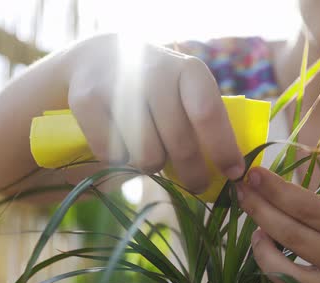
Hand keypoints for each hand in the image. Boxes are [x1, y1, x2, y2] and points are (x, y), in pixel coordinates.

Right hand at [64, 34, 244, 191]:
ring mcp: (119, 85)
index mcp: (187, 70)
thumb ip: (203, 121)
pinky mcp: (86, 100)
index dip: (222, 149)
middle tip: (196, 185)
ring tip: (150, 151)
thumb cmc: (155, 88)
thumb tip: (229, 173)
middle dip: (193, 174)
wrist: (97, 59)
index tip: (233, 175)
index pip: (208, 114)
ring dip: (152, 164)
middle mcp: (155, 72)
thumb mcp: (183, 91)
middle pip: (180, 144)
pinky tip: (120, 142)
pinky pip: (113, 155)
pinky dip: (119, 160)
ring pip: (147, 156)